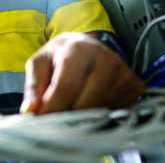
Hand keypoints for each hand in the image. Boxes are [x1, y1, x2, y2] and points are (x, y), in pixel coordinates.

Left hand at [20, 33, 145, 114]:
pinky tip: (91, 106)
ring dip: (83, 118)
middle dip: (66, 115)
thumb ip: (33, 86)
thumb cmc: (60, 55)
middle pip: (84, 103)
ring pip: (100, 111)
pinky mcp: (134, 86)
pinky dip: (101, 117)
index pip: (65, 88)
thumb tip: (30, 110)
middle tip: (56, 119)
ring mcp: (123, 72)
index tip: (42, 121)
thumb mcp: (40, 63)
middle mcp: (105, 58)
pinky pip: (116, 113)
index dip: (52, 109)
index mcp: (78, 48)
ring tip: (73, 108)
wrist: (87, 45)